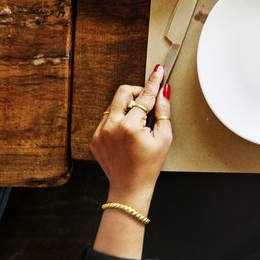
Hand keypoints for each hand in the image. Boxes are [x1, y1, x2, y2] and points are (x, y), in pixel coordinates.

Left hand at [91, 63, 171, 206]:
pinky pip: (107, 118)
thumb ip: (163, 112)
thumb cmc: (149, 166)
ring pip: (114, 104)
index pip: (145, 96)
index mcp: (130, 127)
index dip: (154, 82)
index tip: (158, 71)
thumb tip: (163, 92)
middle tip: (146, 102)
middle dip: (137, 92)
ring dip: (127, 107)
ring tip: (137, 125)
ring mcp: (100, 132)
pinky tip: (126, 135)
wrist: (129, 187)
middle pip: (123, 91)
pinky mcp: (94, 137)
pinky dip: (118, 120)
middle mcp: (111, 126)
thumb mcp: (164, 138)